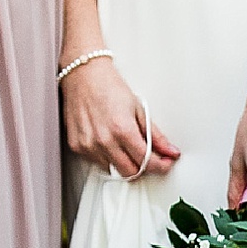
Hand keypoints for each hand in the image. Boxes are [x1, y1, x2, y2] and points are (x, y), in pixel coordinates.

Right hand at [62, 57, 178, 177]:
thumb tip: (170, 150)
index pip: (146, 161)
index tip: (165, 164)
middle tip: (148, 158)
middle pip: (130, 172)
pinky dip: (107, 157)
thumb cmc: (109, 87)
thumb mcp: (139, 108)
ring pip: (113, 169)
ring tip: (124, 143)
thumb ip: (155, 135)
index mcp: (122, 129)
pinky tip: (108, 141)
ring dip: (123, 162)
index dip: (160, 166)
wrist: (83, 75)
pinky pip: (97, 162)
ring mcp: (89, 145)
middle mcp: (104, 140)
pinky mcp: (77, 146)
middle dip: (142, 167)